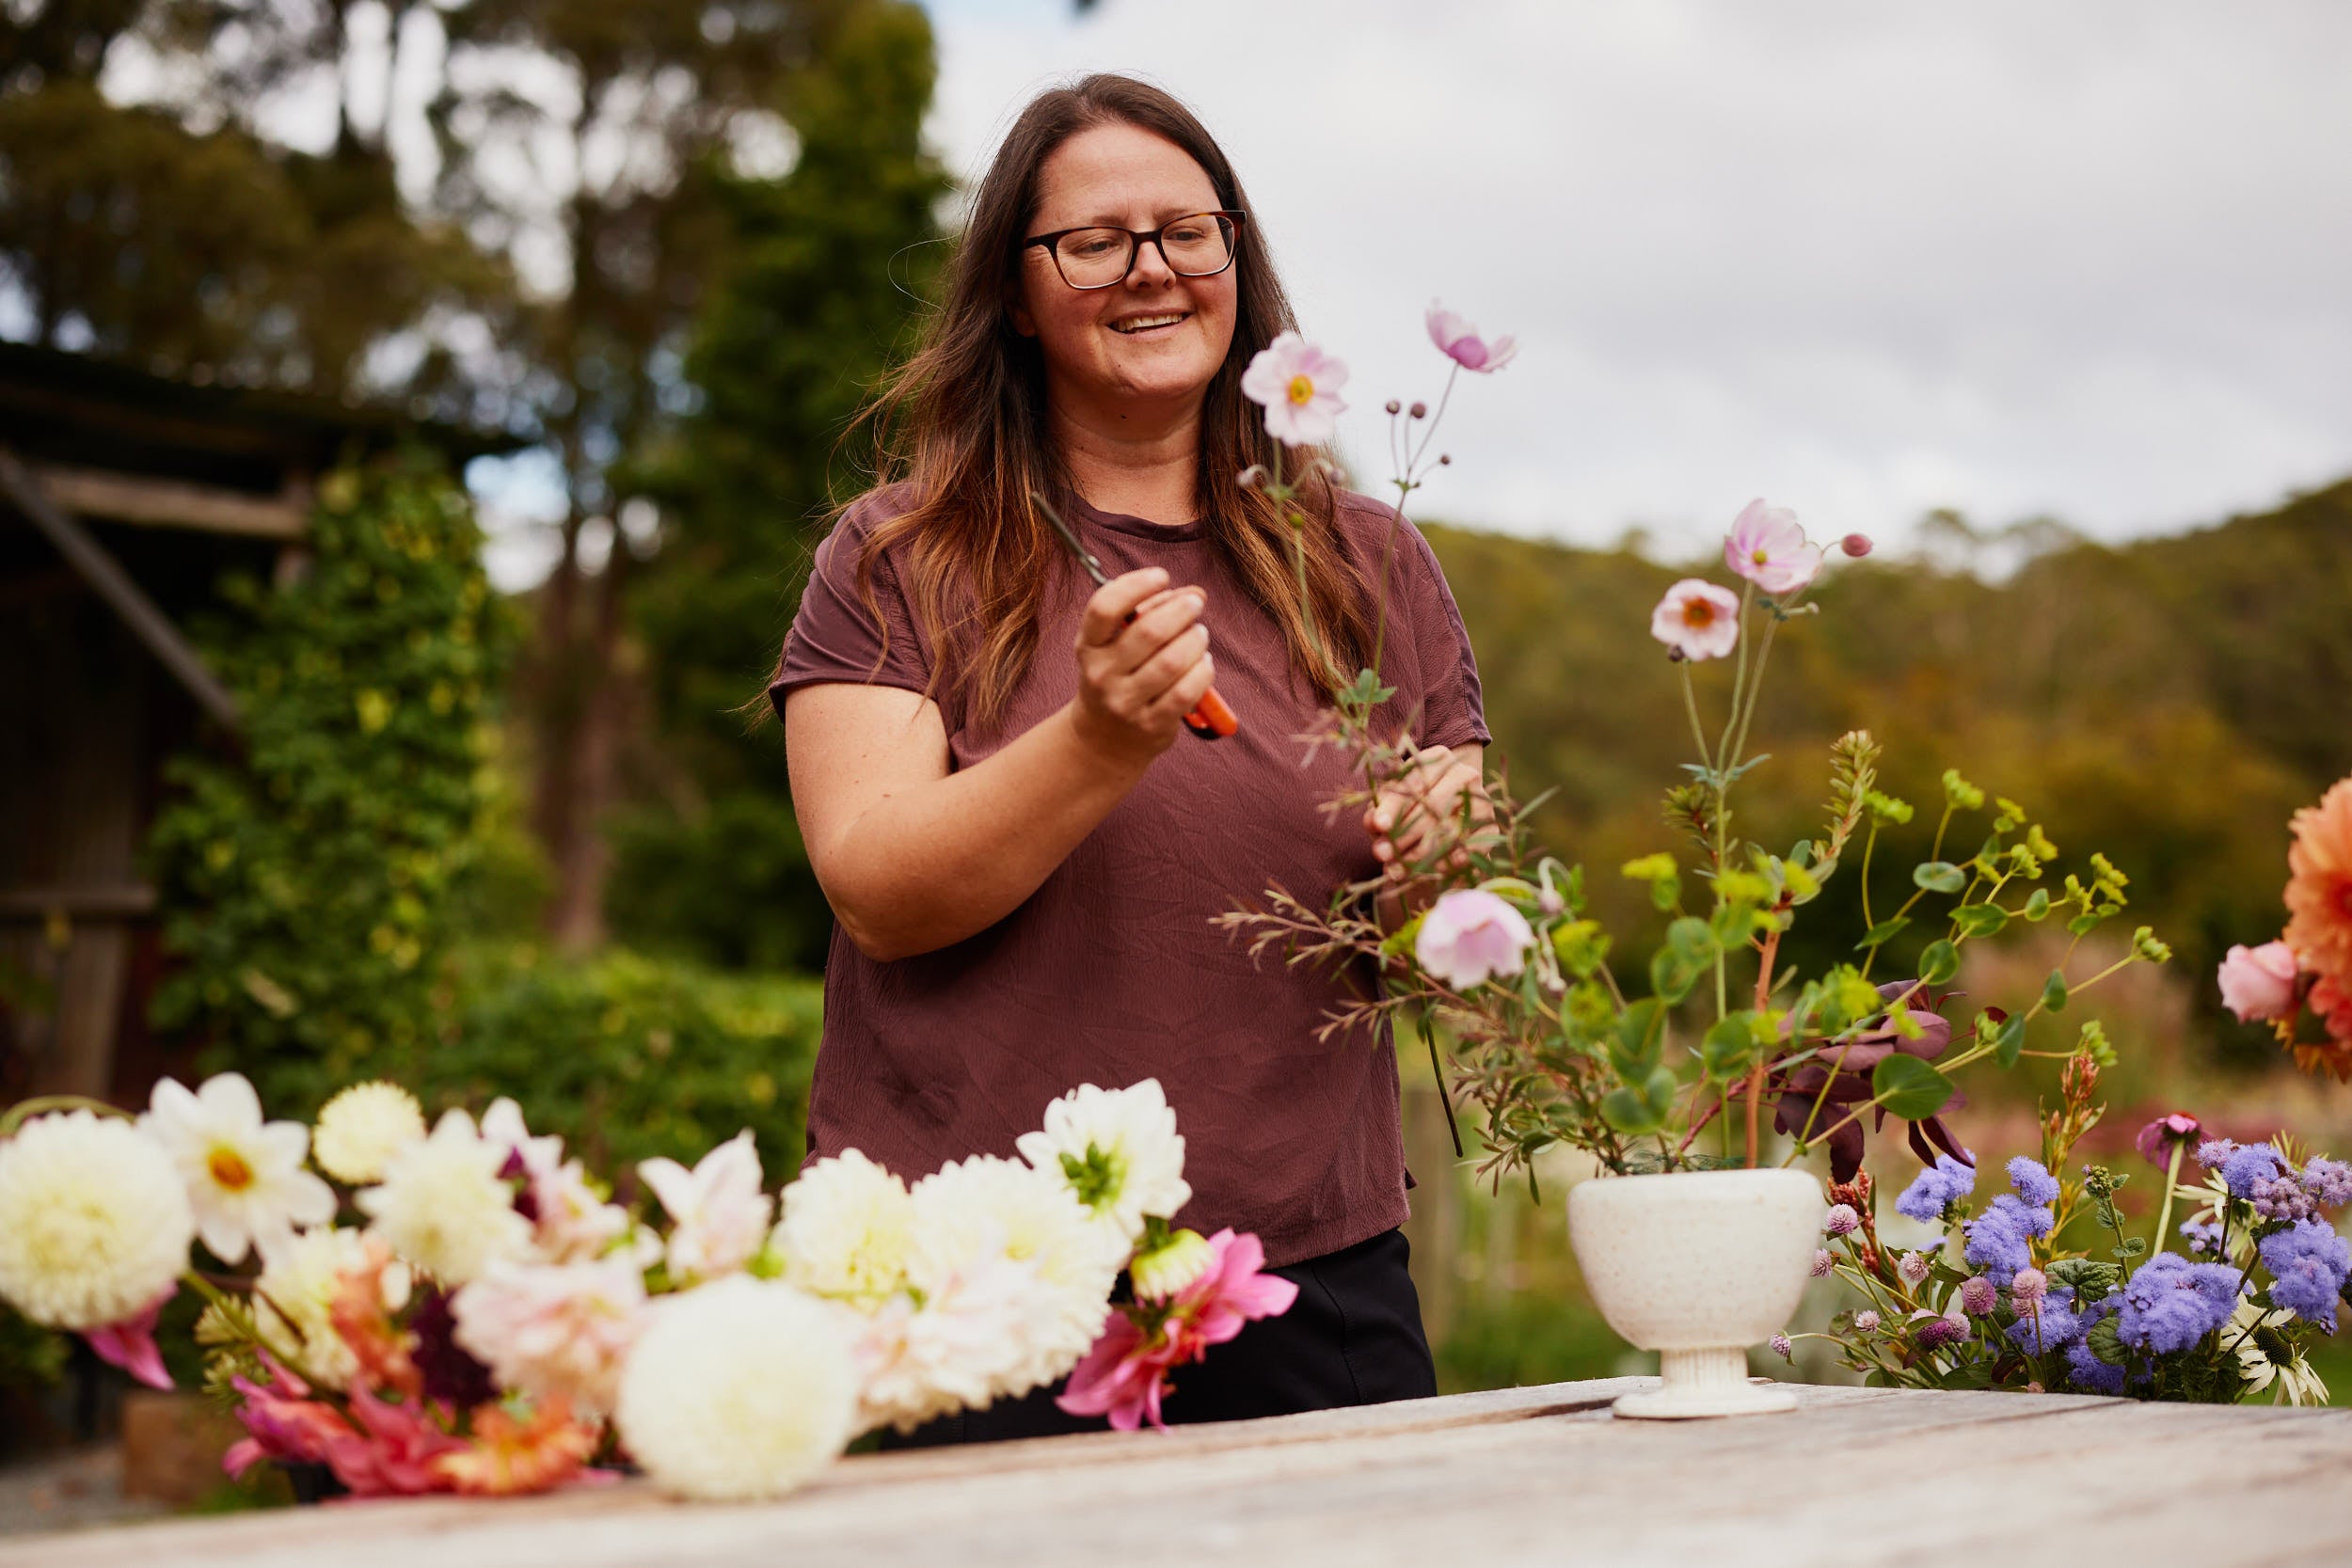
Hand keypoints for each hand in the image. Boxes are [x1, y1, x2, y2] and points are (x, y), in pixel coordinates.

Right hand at [1068, 567, 1215, 766]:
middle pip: (1148, 631)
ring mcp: (1124, 702)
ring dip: (1196, 640)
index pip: (1105, 607)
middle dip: (1181, 610)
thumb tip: (1196, 593)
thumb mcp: (1118, 642)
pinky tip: (1203, 663)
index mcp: (1089, 645)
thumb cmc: (1119, 676)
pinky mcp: (1150, 724)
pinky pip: (1186, 691)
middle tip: (1196, 603)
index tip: (1161, 576)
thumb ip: (1153, 610)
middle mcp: (1101, 674)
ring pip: (1172, 661)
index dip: (1136, 585)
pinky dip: (1203, 671)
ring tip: (1200, 635)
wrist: (1104, 739)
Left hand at [1363, 742, 1493, 883]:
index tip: (1379, 826)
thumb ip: (1380, 812)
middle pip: (1433, 805)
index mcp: (1437, 759)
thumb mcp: (1390, 807)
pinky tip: (1426, 872)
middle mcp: (1464, 774)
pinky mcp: (1490, 828)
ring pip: (1449, 828)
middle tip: (1382, 854)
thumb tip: (1376, 824)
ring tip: (1396, 870)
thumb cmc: (1409, 810)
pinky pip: (1468, 848)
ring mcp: (1482, 800)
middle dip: (1404, 833)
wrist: (1443, 824)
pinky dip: (1446, 862)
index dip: (1394, 805)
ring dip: (1420, 853)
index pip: (1414, 781)